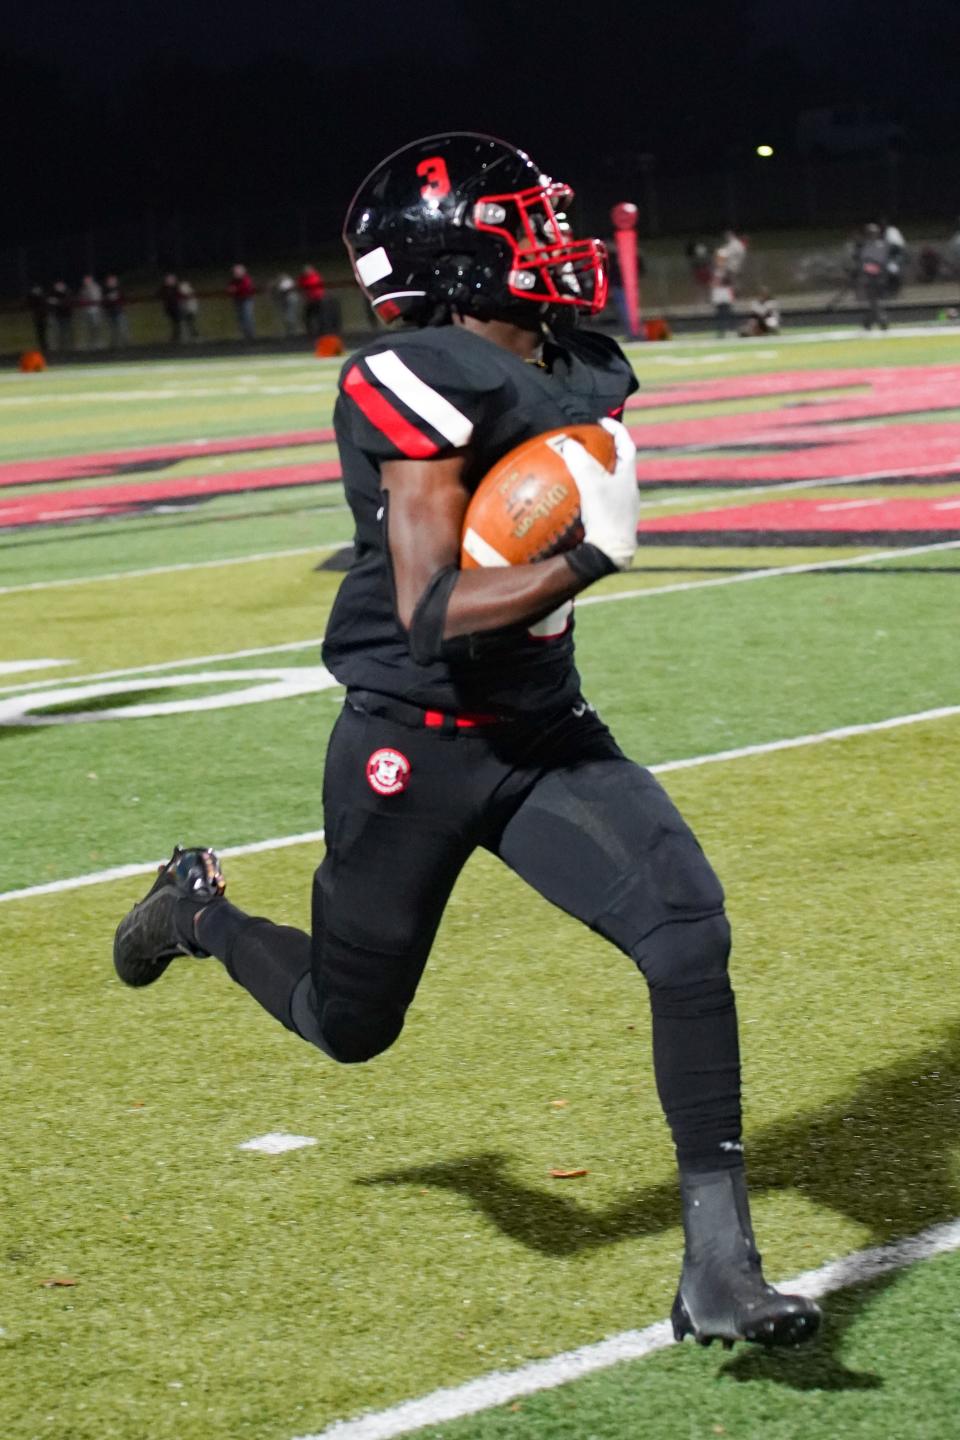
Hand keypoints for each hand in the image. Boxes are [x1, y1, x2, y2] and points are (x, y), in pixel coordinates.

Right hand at [561, 417, 638, 570]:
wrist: (611, 554)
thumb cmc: (607, 518)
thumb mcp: (593, 486)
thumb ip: (582, 464)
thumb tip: (570, 444)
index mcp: (628, 478)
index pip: (627, 446)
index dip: (617, 431)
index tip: (603, 421)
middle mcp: (628, 491)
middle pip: (619, 463)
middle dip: (604, 451)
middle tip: (588, 443)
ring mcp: (620, 508)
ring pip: (609, 482)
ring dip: (595, 473)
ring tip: (577, 467)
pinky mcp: (611, 522)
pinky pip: (600, 500)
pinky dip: (588, 493)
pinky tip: (572, 497)